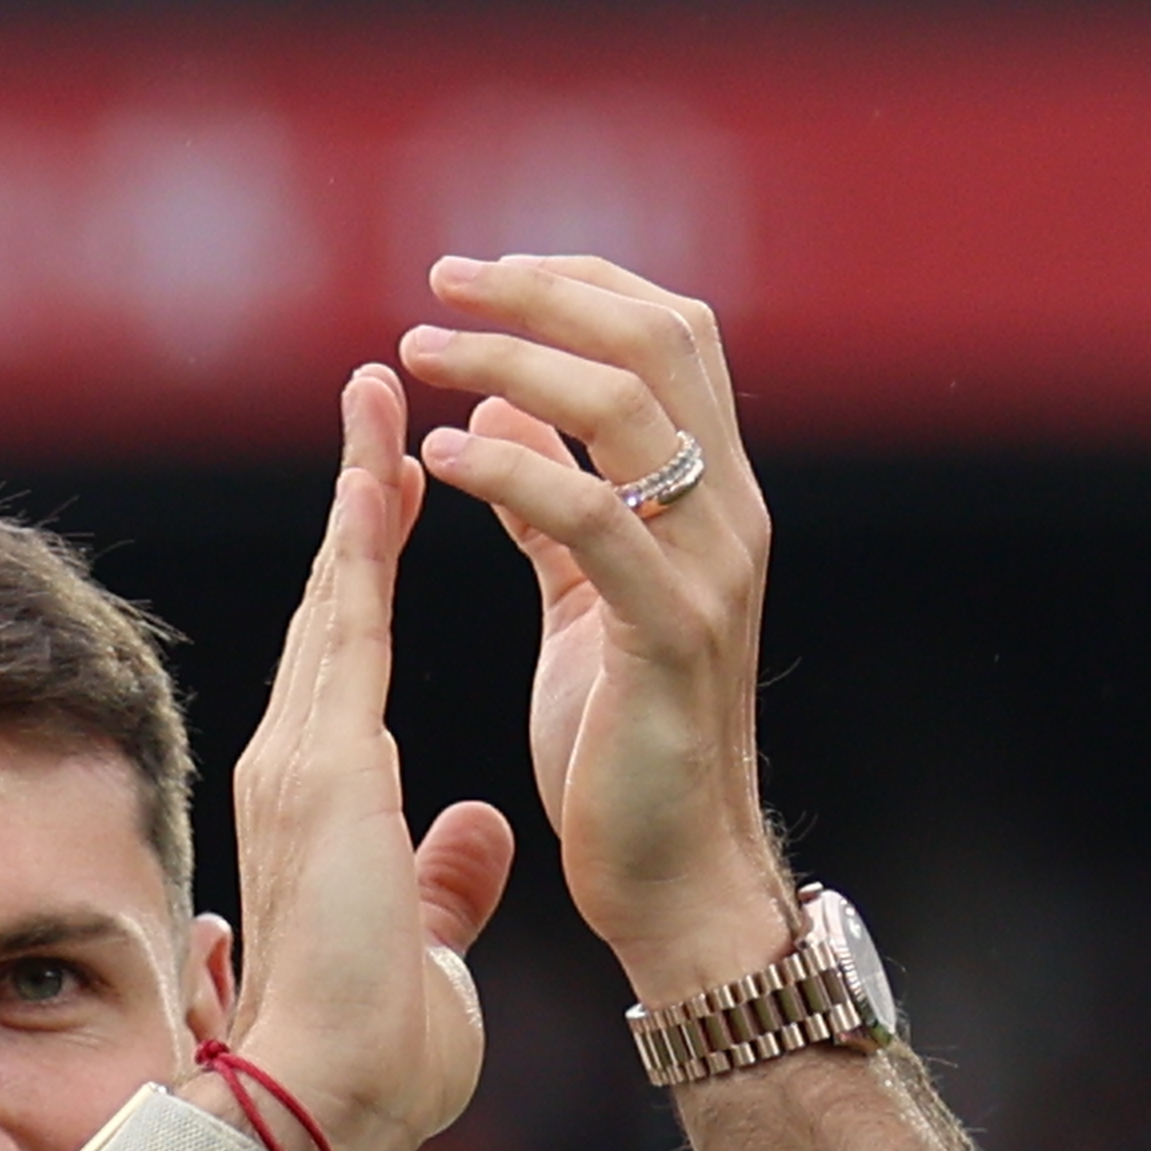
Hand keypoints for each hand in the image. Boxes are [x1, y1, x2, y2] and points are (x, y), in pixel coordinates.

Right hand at [213, 362, 508, 1150]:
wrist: (324, 1104)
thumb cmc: (372, 1055)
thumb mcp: (426, 944)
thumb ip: (444, 879)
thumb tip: (476, 833)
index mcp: (325, 802)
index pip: (351, 662)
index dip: (370, 574)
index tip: (399, 496)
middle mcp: (298, 765)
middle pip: (332, 609)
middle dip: (358, 503)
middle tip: (378, 403)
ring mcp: (299, 761)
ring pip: (333, 601)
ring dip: (358, 495)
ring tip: (377, 400)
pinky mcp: (320, 770)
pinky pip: (348, 633)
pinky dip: (364, 548)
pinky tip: (385, 475)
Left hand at [393, 255, 789, 998]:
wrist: (676, 877)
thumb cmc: (623, 745)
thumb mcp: (587, 596)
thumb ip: (557, 499)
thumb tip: (505, 407)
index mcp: (714, 498)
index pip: (670, 334)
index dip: (577, 283)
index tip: (479, 274)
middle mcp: (729, 517)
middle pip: (658, 341)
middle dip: (544, 295)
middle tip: (441, 286)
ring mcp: (709, 573)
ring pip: (628, 410)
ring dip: (513, 367)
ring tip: (421, 360)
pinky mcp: (668, 637)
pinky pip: (595, 522)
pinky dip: (517, 474)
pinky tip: (441, 460)